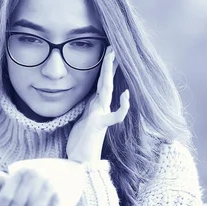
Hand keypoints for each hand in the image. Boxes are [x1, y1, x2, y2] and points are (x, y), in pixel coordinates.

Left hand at [66, 46, 129, 162]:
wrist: (80, 160)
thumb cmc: (81, 142)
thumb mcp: (82, 119)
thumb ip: (90, 107)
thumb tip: (94, 96)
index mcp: (95, 105)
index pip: (101, 81)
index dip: (105, 67)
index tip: (108, 51)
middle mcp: (100, 107)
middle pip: (105, 81)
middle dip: (109, 63)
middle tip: (113, 45)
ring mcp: (101, 115)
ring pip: (107, 91)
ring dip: (110, 73)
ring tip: (114, 57)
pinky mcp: (99, 125)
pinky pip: (115, 116)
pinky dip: (122, 107)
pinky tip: (125, 96)